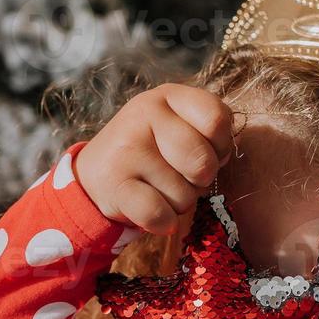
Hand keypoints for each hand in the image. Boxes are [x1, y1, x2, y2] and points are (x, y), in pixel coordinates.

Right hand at [76, 84, 234, 233]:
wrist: (97, 174)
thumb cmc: (154, 152)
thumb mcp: (179, 127)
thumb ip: (209, 133)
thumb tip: (221, 158)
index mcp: (169, 96)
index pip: (216, 119)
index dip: (221, 145)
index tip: (206, 151)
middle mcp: (145, 114)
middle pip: (202, 162)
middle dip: (200, 180)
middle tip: (182, 175)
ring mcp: (127, 148)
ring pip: (183, 196)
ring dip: (179, 202)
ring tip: (158, 187)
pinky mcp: (114, 183)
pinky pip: (159, 214)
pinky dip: (163, 222)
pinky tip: (152, 210)